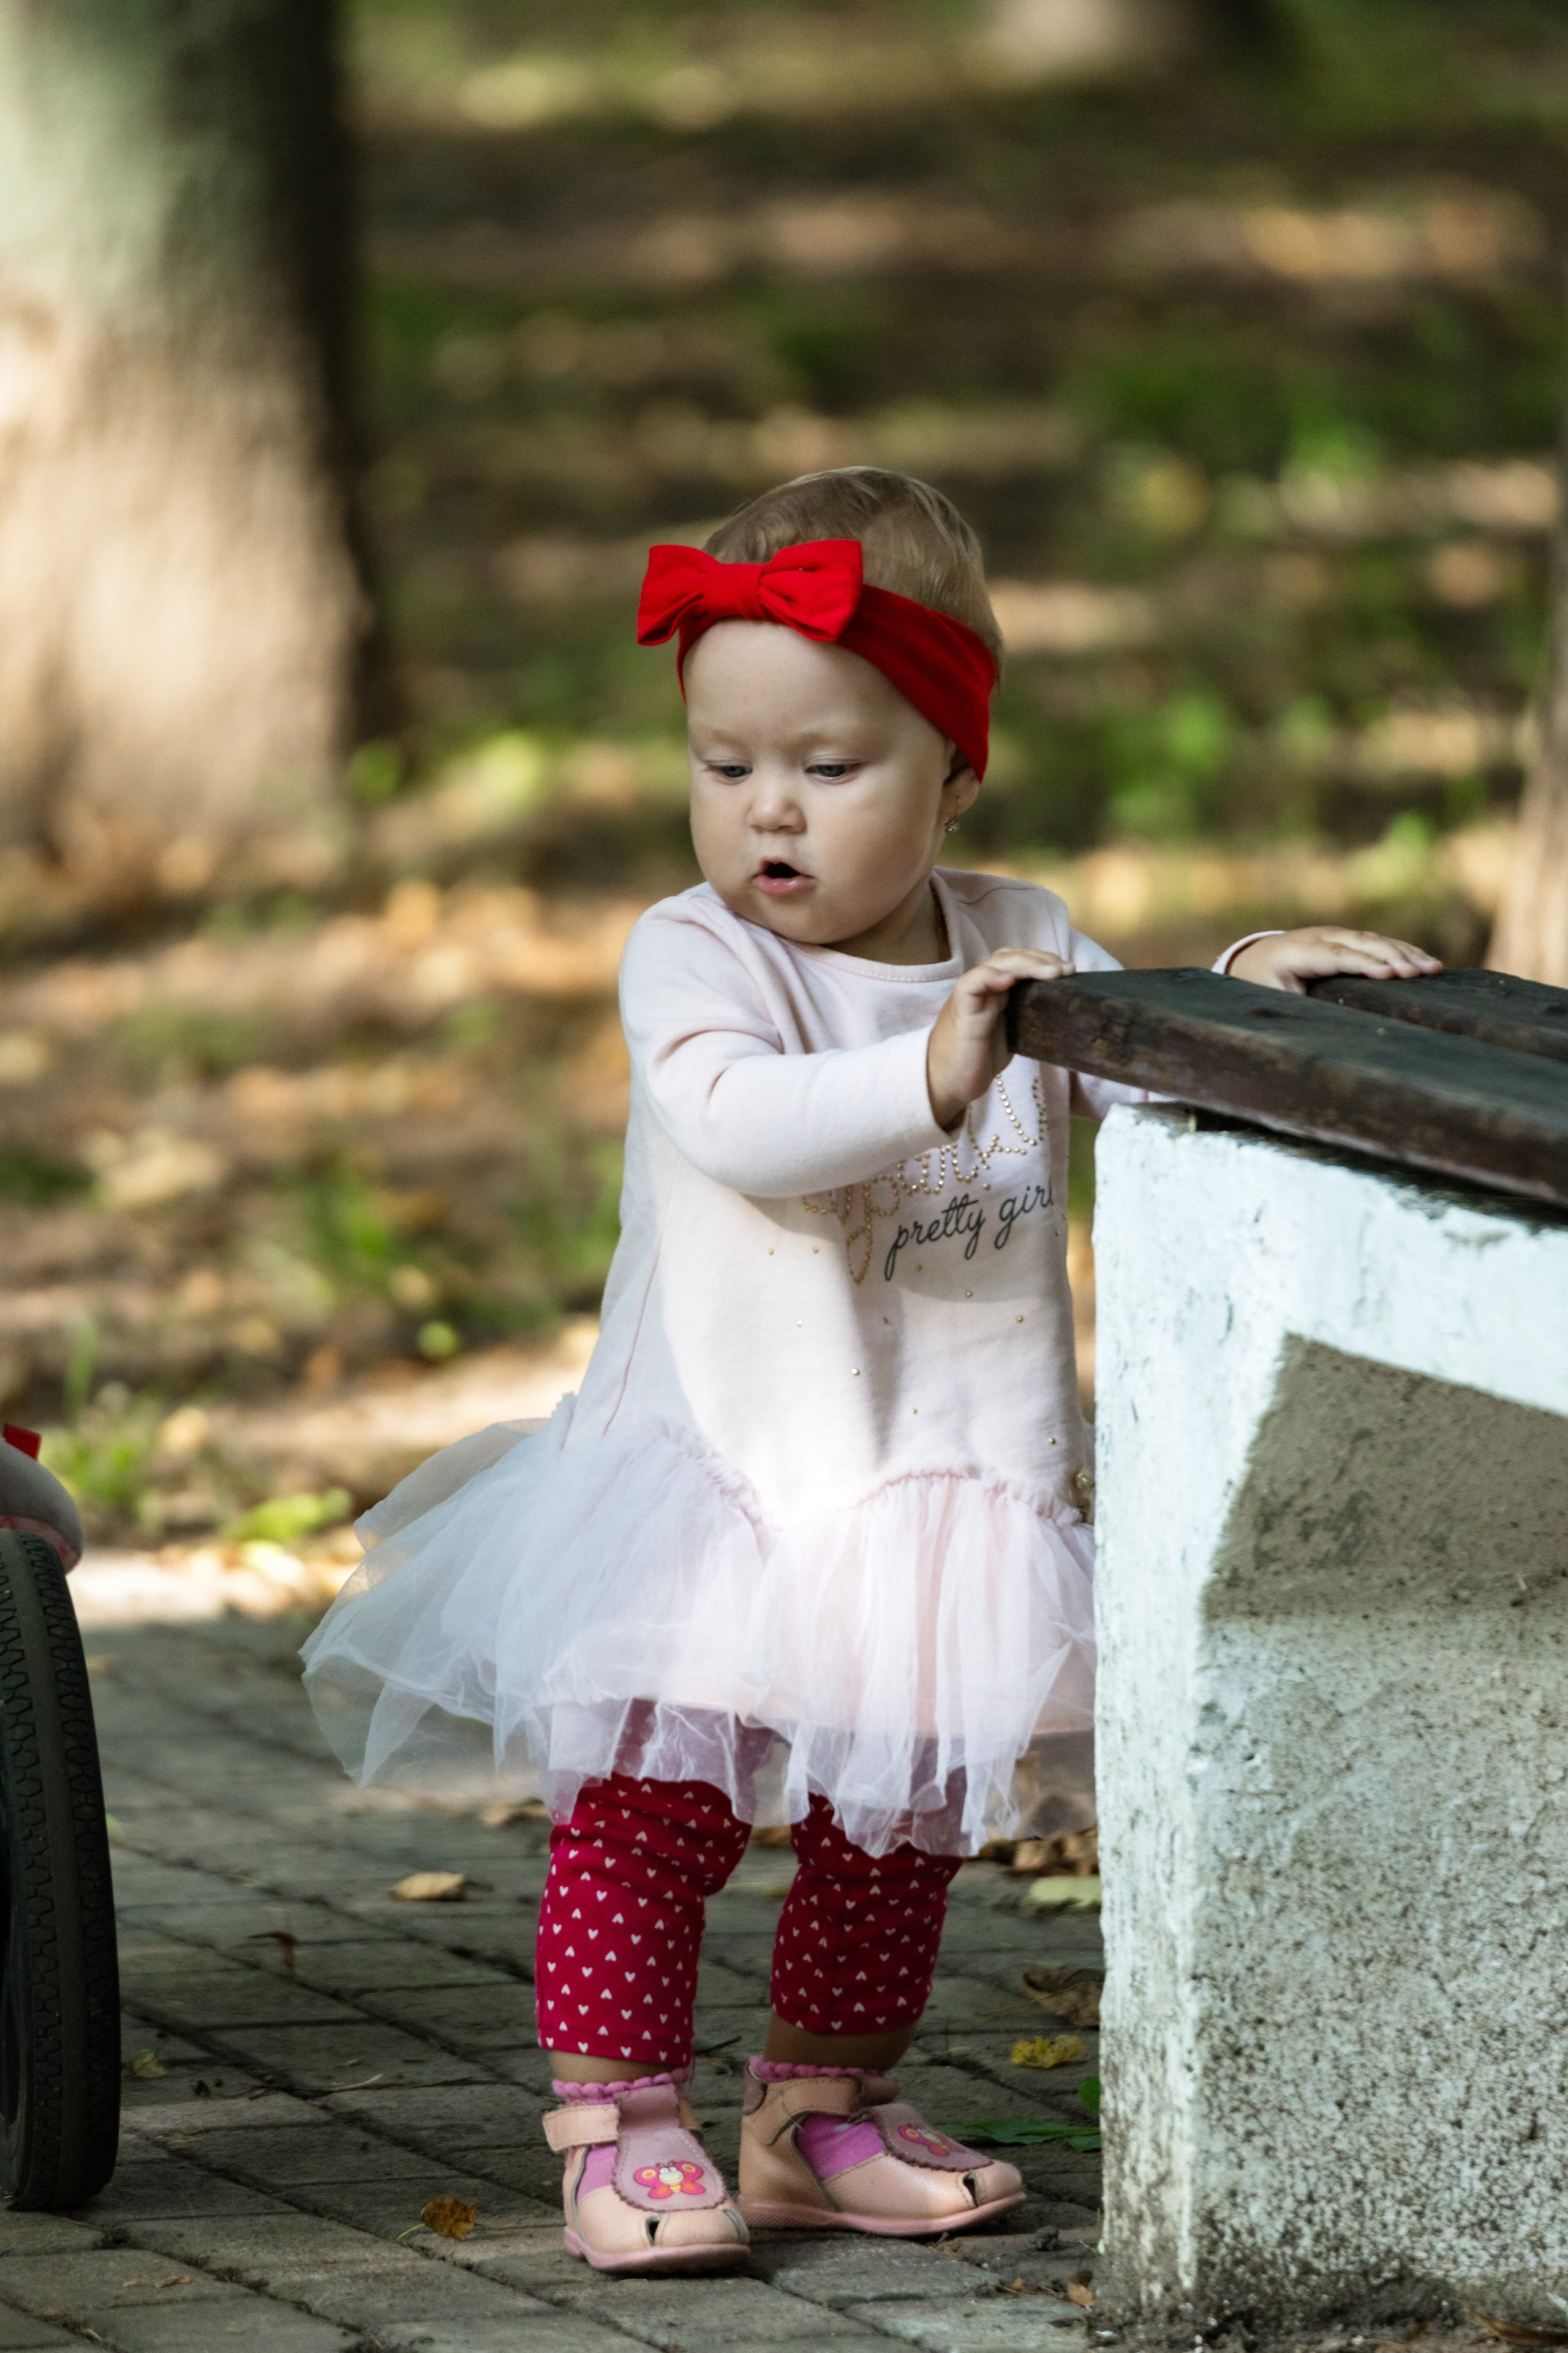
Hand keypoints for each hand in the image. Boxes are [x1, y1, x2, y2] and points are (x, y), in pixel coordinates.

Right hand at [927, 949, 1074, 1129]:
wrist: (945, 1083)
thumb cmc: (977, 1060)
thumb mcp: (1011, 1034)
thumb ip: (1026, 1017)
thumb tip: (1063, 1014)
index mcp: (995, 991)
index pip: (1018, 961)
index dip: (1043, 960)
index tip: (1070, 971)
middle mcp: (983, 988)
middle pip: (1009, 957)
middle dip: (1040, 959)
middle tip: (1067, 970)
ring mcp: (971, 997)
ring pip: (995, 964)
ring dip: (1025, 964)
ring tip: (1050, 972)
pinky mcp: (962, 1012)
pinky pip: (973, 984)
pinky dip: (990, 977)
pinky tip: (1009, 979)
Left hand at [1229, 926, 1440, 995]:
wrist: (1257, 958)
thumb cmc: (1264, 984)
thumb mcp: (1270, 998)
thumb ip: (1294, 1006)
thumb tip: (1320, 1028)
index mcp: (1298, 952)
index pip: (1337, 956)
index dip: (1363, 963)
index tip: (1389, 974)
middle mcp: (1320, 937)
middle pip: (1362, 944)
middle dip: (1393, 957)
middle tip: (1420, 973)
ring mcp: (1337, 934)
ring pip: (1375, 941)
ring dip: (1405, 954)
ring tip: (1433, 968)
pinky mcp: (1349, 938)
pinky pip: (1379, 942)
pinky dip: (1403, 951)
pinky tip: (1426, 962)